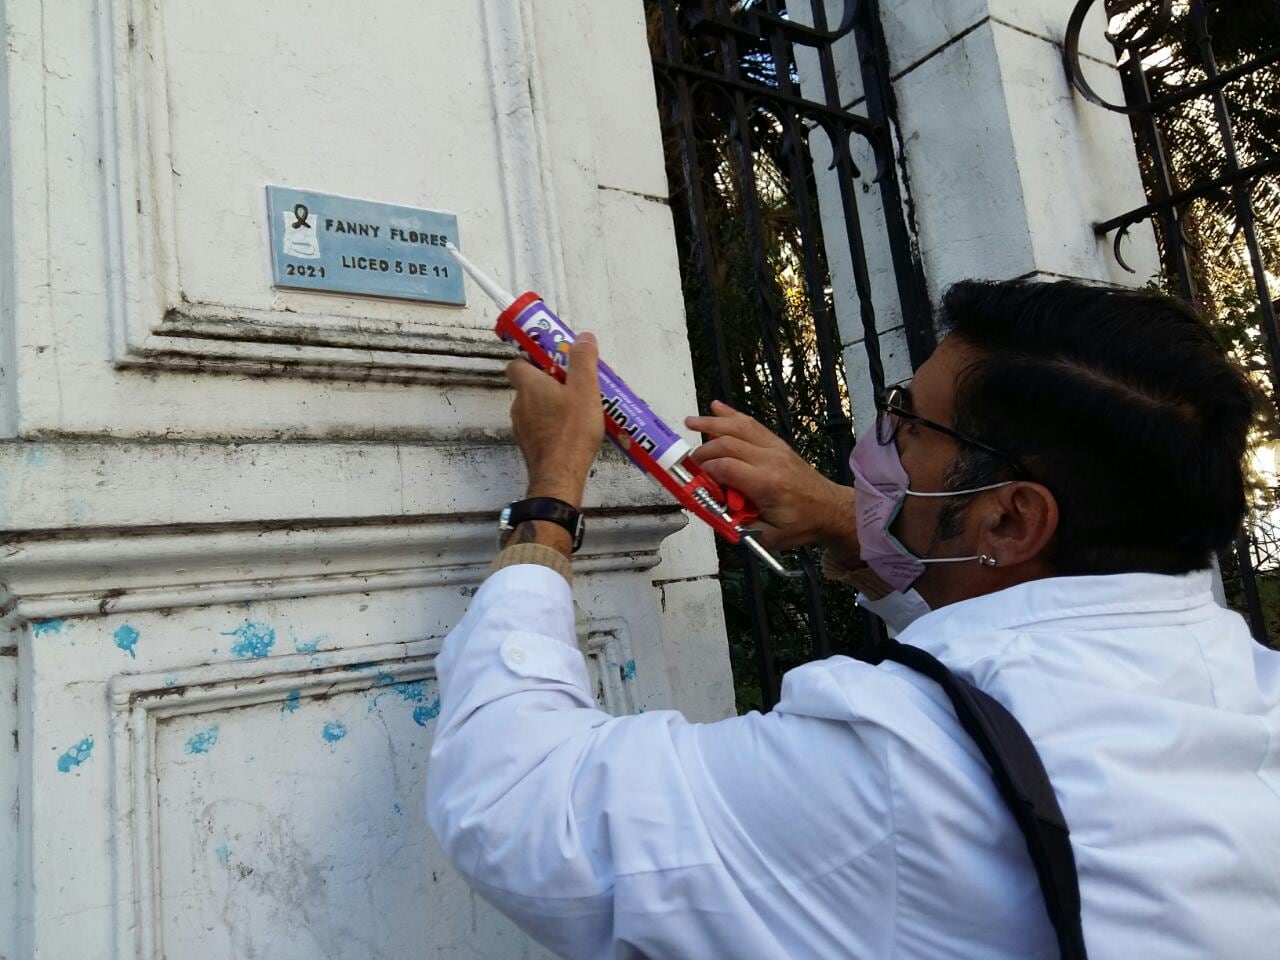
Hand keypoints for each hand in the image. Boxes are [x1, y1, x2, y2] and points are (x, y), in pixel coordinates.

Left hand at [506, 333, 604, 508]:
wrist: (560, 476)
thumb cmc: (572, 430)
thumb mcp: (585, 389)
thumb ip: (583, 361)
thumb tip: (582, 337)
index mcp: (529, 386)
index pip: (516, 364)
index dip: (532, 360)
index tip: (554, 362)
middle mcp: (519, 405)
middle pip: (529, 386)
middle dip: (550, 383)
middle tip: (575, 385)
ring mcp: (522, 427)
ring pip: (535, 408)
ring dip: (552, 405)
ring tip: (579, 410)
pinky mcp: (530, 446)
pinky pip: (539, 427)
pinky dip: (552, 425)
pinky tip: (573, 432)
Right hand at [685, 400, 859, 555]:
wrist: (830, 509)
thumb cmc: (801, 524)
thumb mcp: (768, 537)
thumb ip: (739, 527)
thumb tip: (713, 513)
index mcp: (767, 484)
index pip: (727, 467)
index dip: (706, 472)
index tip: (695, 481)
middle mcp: (770, 460)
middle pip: (728, 443)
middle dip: (703, 450)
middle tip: (689, 463)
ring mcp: (774, 448)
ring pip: (739, 427)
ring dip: (712, 423)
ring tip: (690, 422)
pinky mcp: (777, 444)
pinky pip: (752, 425)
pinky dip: (732, 415)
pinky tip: (716, 408)